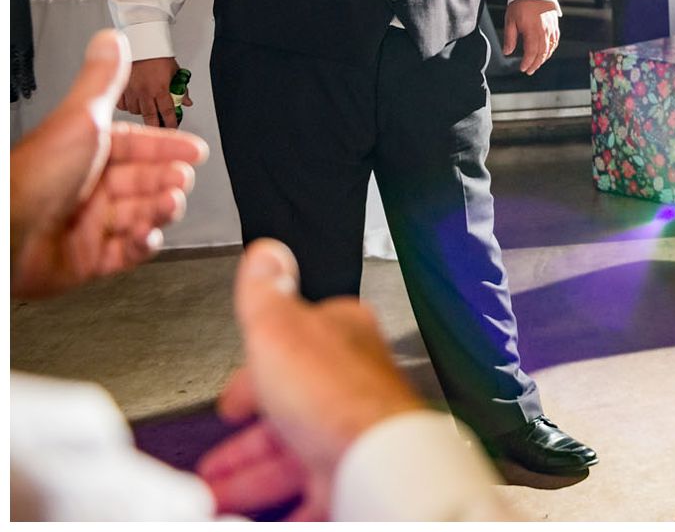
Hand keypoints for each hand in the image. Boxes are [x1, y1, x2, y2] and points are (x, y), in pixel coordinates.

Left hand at [11, 29, 207, 299]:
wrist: (7, 235)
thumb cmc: (34, 178)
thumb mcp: (82, 118)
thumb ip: (102, 81)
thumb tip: (112, 39)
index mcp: (87, 153)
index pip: (138, 147)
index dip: (168, 147)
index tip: (194, 150)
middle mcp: (89, 187)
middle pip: (145, 181)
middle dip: (168, 179)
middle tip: (181, 179)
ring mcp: (89, 224)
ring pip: (142, 214)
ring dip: (161, 209)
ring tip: (168, 204)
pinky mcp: (89, 259)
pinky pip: (129, 252)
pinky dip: (143, 243)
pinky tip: (147, 233)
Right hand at [122, 54, 184, 128]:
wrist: (141, 43)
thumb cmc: (157, 55)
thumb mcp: (175, 70)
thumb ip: (181, 88)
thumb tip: (187, 101)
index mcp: (160, 88)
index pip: (167, 112)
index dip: (171, 123)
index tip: (173, 127)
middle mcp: (145, 92)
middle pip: (150, 117)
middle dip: (156, 125)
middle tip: (159, 128)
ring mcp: (131, 91)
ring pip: (136, 112)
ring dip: (142, 113)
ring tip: (148, 112)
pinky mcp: (119, 88)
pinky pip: (122, 105)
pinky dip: (128, 107)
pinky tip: (133, 104)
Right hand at [197, 240, 426, 519]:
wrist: (375, 463)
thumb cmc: (336, 397)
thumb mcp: (282, 329)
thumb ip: (267, 293)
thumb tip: (267, 252)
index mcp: (338, 340)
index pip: (291, 348)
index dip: (254, 375)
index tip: (233, 397)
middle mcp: (350, 387)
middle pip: (288, 412)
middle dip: (245, 439)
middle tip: (216, 459)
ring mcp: (351, 436)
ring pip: (293, 458)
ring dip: (251, 479)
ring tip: (216, 496)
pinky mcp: (351, 478)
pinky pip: (311, 497)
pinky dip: (283, 508)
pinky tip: (264, 516)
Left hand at [502, 0, 560, 73]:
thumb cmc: (522, 2)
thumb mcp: (510, 20)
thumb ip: (509, 38)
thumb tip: (507, 51)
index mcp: (532, 31)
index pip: (531, 52)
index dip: (528, 62)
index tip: (523, 68)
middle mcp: (544, 31)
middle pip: (542, 53)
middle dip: (536, 63)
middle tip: (530, 70)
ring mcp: (551, 28)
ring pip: (550, 48)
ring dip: (544, 58)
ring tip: (538, 63)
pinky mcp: (555, 24)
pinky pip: (555, 40)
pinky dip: (551, 49)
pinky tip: (547, 51)